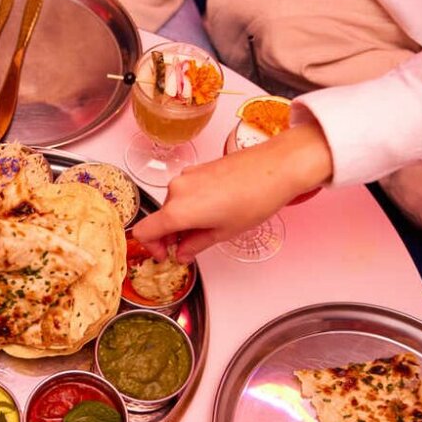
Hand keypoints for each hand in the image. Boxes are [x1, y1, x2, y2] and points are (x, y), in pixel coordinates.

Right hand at [131, 122, 332, 261]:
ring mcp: (186, 176)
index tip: (166, 254)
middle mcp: (176, 190)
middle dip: (171, 235)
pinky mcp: (197, 168)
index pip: (144, 232)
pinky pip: (184, 192)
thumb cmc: (255, 198)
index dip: (151, 248)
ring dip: (183, 220)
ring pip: (173, 205)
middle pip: (160, 218)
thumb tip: (183, 252)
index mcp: (178, 210)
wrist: (277, 167)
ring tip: (210, 226)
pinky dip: (191, 205)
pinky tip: (215, 209)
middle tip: (190, 246)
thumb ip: (196, 245)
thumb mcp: (224, 232)